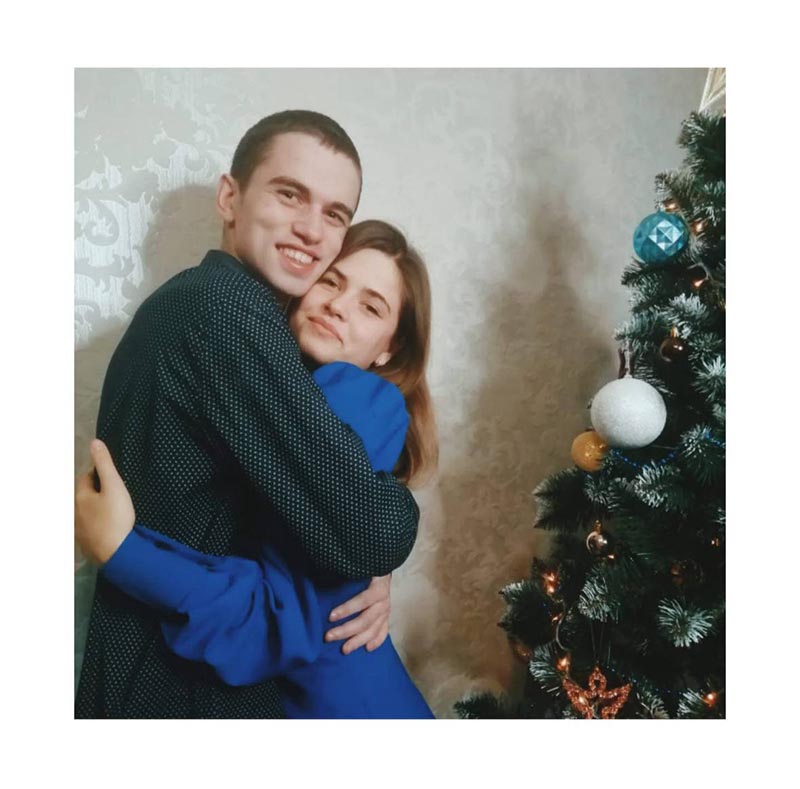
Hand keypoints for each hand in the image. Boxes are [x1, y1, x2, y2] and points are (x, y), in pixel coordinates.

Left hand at [75, 439, 134, 564]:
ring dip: (95, 510)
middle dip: (96, 493)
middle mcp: (73, 512)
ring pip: (85, 513)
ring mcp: (77, 530)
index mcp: (80, 497)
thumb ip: (105, 464)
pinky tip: (107, 529)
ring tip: (112, 511)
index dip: (99, 475)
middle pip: (84, 496)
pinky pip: (88, 529)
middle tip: (114, 495)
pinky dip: (96, 526)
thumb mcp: (114, 486)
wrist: (117, 553)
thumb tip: (94, 442)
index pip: (86, 478)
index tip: (113, 478)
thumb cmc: (116, 517)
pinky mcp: (84, 544)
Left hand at [325, 574, 391, 654]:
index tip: (330, 617)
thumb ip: (346, 574)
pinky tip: (367, 649)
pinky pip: (383, 633)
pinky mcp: (386, 618)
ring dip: (358, 641)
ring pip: (373, 630)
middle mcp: (384, 602)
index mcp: (378, 588)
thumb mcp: (359, 569)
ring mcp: (386, 612)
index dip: (347, 609)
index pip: (363, 600)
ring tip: (344, 649)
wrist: (382, 570)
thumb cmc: (366, 569)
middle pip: (365, 620)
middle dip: (346, 630)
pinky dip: (376, 642)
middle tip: (328, 637)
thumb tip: (323, 577)